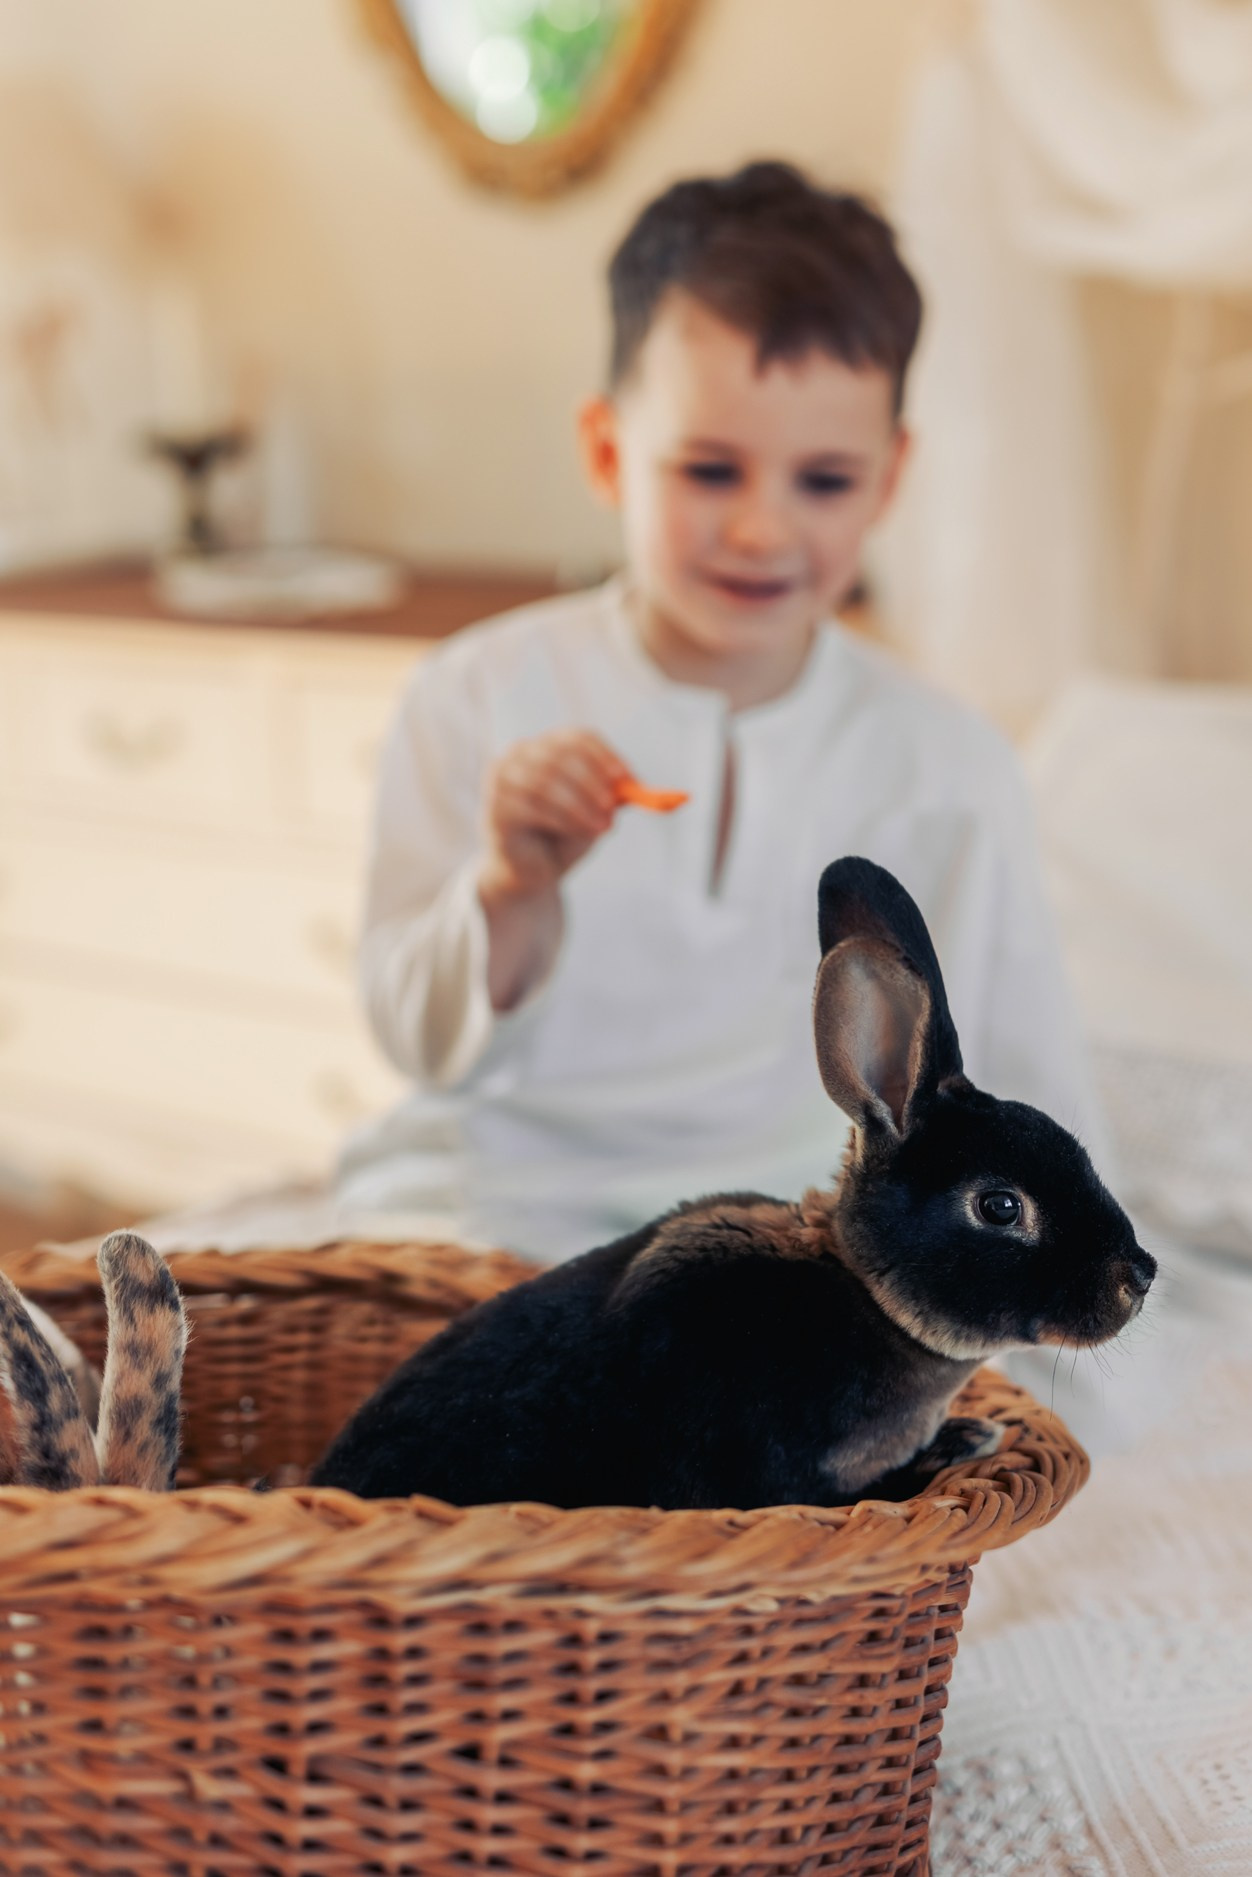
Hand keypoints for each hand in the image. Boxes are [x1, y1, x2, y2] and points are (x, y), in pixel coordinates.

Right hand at [479, 729, 632, 903]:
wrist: (530, 870)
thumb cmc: (562, 834)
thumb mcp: (593, 811)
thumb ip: (609, 796)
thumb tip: (632, 785)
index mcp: (546, 746)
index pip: (575, 738)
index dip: (603, 755)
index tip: (625, 777)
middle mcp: (519, 754)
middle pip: (559, 755)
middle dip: (591, 780)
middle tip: (612, 804)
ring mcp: (502, 779)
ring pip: (545, 782)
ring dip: (579, 805)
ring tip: (602, 827)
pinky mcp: (495, 807)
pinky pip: (533, 807)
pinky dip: (564, 820)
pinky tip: (582, 832)